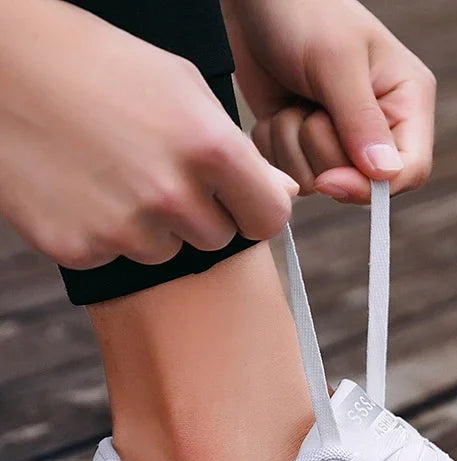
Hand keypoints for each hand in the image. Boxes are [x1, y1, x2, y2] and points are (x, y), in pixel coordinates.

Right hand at [0, 0, 297, 268]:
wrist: (0, 65)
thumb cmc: (100, 66)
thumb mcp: (184, 90)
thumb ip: (242, 154)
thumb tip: (285, 194)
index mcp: (211, 149)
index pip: (270, 219)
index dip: (258, 211)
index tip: (242, 202)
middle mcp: (173, 195)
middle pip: (218, 238)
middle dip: (200, 213)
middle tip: (158, 170)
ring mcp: (124, 228)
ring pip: (167, 251)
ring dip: (152, 225)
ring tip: (116, 172)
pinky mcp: (80, 249)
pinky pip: (117, 256)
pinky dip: (106, 231)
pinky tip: (84, 188)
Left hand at [223, 0, 435, 203]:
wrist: (253, 0)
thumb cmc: (304, 12)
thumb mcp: (335, 61)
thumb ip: (360, 120)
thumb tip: (383, 175)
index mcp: (407, 102)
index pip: (411, 170)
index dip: (373, 186)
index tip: (330, 180)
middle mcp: (380, 128)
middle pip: (360, 183)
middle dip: (322, 150)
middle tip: (310, 106)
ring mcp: (342, 140)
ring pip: (320, 182)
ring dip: (293, 144)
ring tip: (294, 100)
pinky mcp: (306, 147)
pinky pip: (292, 174)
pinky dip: (275, 144)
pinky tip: (278, 110)